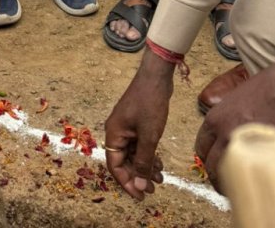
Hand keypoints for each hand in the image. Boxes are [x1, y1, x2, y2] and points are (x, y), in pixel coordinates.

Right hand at [104, 51, 173, 199]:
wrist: (156, 77)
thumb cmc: (150, 104)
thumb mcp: (149, 136)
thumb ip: (143, 162)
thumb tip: (138, 186)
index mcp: (114, 134)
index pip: (114, 166)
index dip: (127, 183)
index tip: (141, 196)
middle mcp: (117, 132)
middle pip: (123, 161)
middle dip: (137, 176)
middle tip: (153, 190)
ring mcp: (127, 127)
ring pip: (133, 154)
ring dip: (145, 167)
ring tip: (160, 179)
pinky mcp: (136, 123)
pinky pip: (139, 145)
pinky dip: (148, 155)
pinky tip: (160, 164)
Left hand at [195, 56, 274, 193]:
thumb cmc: (264, 90)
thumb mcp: (234, 101)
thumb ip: (225, 120)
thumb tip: (225, 135)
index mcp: (215, 120)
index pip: (201, 148)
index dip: (209, 158)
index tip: (215, 163)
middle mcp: (224, 136)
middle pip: (211, 167)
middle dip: (217, 177)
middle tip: (226, 182)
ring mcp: (244, 148)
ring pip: (228, 177)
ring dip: (231, 184)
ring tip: (240, 185)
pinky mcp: (263, 157)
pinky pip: (251, 176)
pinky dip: (251, 181)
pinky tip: (255, 180)